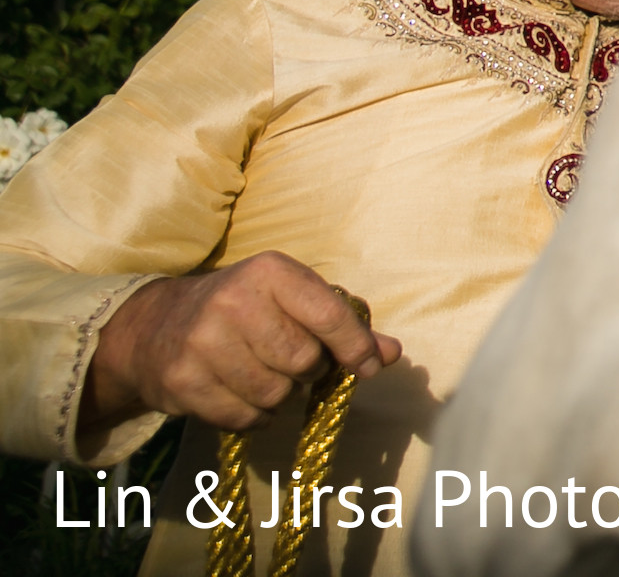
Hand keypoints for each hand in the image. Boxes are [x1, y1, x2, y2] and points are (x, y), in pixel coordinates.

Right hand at [84, 252, 399, 435]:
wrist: (154, 327)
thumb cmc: (243, 310)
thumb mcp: (291, 301)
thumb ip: (344, 325)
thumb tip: (392, 354)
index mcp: (270, 272)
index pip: (329, 315)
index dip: (356, 347)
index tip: (368, 367)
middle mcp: (234, 301)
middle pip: (304, 361)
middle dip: (309, 370)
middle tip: (294, 362)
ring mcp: (203, 342)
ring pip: (275, 394)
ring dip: (281, 396)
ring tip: (266, 376)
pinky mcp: (182, 381)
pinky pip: (243, 417)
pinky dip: (254, 417)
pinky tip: (243, 396)